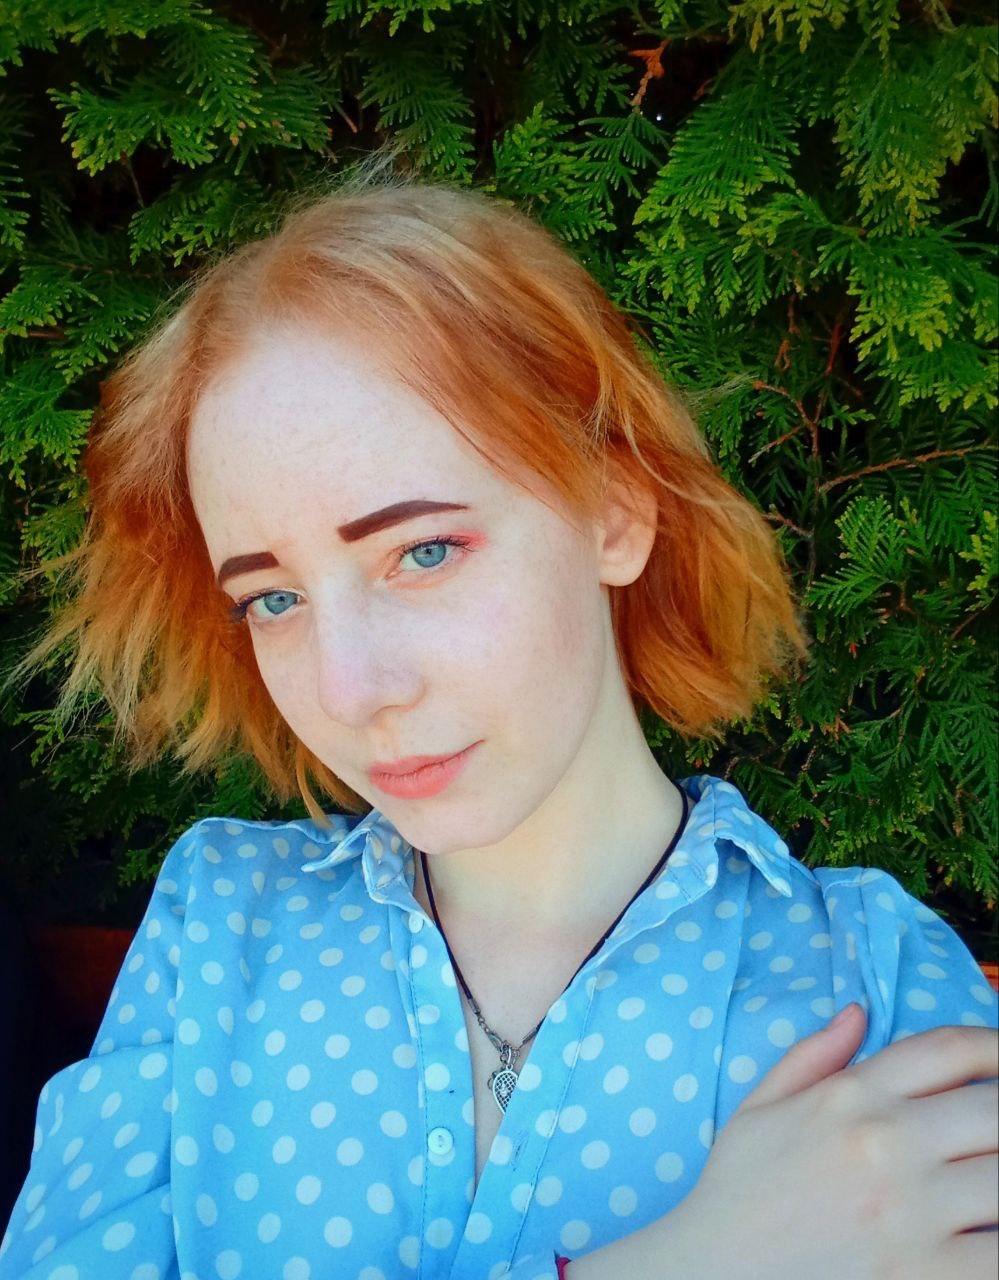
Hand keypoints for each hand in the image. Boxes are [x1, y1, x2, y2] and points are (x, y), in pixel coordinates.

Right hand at [662, 1004, 997, 1279]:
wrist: (712, 1273)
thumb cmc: (736, 1194)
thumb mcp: (758, 1108)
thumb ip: (811, 1055)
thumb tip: (857, 1012)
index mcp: (851, 1096)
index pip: (948, 1049)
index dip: (996, 1047)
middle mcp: (887, 1142)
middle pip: (997, 1109)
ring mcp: (910, 1210)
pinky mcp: (924, 1274)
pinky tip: (994, 1232)